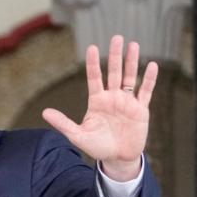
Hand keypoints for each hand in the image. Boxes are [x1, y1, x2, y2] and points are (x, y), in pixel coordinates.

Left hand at [42, 35, 157, 180]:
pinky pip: (145, 92)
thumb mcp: (77, 135)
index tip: (92, 47)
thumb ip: (63, 123)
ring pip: (129, 78)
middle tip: (116, 37)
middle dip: (115, 55)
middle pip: (114, 72)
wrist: (116, 158)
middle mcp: (112, 97)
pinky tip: (152, 66)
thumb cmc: (97, 146)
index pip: (94, 77)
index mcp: (97, 100)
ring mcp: (127, 102)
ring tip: (134, 45)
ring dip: (132, 62)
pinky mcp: (140, 110)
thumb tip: (44, 112)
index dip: (93, 63)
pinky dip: (149, 80)